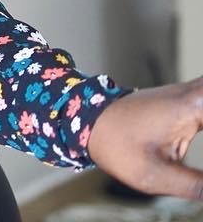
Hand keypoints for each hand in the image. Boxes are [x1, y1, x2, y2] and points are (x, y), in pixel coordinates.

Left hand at [87, 77, 202, 200]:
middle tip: (190, 149)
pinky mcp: (191, 103)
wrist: (88, 121)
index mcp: (190, 106)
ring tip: (187, 150)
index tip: (196, 141)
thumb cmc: (116, 144)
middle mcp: (195, 94)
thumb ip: (198, 186)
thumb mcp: (156, 175)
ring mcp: (193, 95)